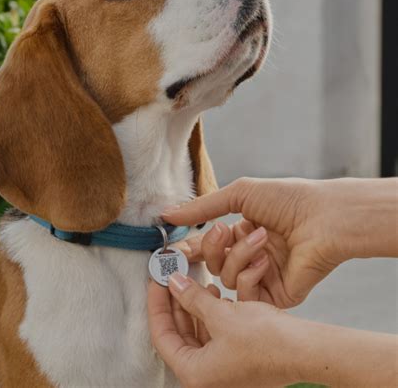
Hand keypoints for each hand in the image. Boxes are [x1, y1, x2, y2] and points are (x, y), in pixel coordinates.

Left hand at [148, 273, 397, 387]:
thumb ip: (192, 298)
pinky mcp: (234, 359)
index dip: (157, 305)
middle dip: (176, 302)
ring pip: (196, 331)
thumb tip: (172, 282)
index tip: (155, 281)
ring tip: (196, 280)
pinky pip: (212, 334)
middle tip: (172, 276)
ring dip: (194, 305)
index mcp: (195, 373)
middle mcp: (205, 375)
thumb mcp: (221, 314)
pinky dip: (210, 313)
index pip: (162, 335)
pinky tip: (215, 292)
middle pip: (178, 333)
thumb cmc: (265, 340)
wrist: (305, 351)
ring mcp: (220, 369)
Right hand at [168, 177, 397, 306]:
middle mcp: (249, 256)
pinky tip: (267, 260)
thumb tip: (167, 214)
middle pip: (211, 264)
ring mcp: (262, 276)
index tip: (171, 249)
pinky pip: (246, 295)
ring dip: (239, 255)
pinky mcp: (275, 296)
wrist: (323, 217)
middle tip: (223, 230)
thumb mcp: (239, 194)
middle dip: (212, 248)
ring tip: (262, 238)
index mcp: (241, 233)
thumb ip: (201, 208)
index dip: (189, 247)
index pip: (205, 246)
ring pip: (226, 278)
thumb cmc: (286, 199)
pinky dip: (251, 274)